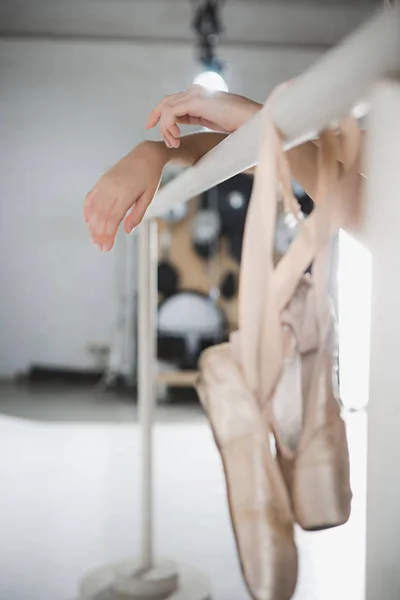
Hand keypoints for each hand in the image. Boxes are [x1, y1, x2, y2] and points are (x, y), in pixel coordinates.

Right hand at [84, 141, 166, 251]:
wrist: (145, 155)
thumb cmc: (150, 177)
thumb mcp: (149, 197)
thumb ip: (137, 214)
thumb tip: (126, 230)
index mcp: (125, 193)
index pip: (113, 218)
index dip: (108, 235)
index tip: (106, 248)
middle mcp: (111, 188)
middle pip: (101, 215)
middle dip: (99, 234)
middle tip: (101, 248)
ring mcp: (104, 184)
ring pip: (94, 208)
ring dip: (92, 225)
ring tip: (94, 239)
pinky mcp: (101, 181)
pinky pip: (90, 197)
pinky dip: (87, 210)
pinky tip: (88, 222)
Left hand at [146, 85, 260, 148]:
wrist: (254, 120)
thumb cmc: (239, 125)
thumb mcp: (212, 121)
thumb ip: (197, 118)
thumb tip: (184, 129)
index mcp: (199, 96)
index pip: (173, 101)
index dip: (161, 114)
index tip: (157, 128)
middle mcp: (195, 91)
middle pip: (166, 102)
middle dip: (156, 118)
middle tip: (150, 131)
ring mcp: (195, 94)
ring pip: (166, 108)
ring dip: (165, 128)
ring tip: (173, 143)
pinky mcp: (196, 100)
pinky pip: (171, 112)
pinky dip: (169, 127)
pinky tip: (176, 138)